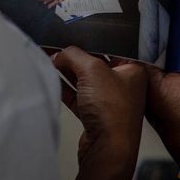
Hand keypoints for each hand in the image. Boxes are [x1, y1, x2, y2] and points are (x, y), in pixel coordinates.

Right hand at [54, 48, 147, 179]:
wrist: (108, 149)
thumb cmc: (111, 108)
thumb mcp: (92, 70)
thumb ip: (74, 55)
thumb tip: (60, 53)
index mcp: (133, 68)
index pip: (111, 45)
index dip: (92, 37)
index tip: (73, 30)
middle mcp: (124, 83)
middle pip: (95, 61)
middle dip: (75, 54)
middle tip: (55, 44)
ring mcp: (109, 100)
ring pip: (84, 79)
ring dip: (67, 70)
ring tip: (47, 57)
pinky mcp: (95, 115)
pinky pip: (78, 95)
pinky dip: (65, 87)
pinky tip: (51, 77)